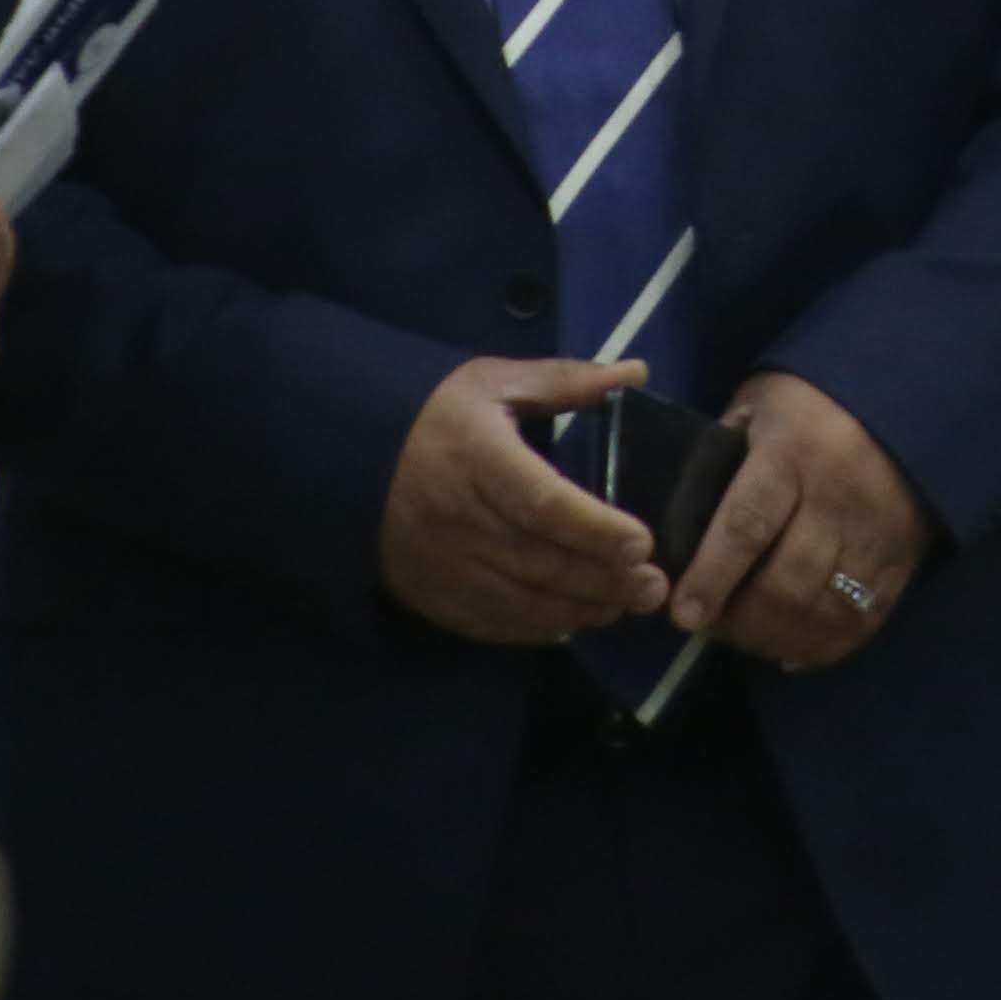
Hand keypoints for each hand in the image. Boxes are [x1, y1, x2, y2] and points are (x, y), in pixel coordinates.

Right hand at [379, 357, 669, 642]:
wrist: (345, 455)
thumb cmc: (433, 414)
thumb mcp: (494, 382)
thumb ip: (566, 381)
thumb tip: (636, 372)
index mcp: (478, 457)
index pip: (544, 503)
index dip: (595, 528)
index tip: (642, 542)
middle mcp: (459, 518)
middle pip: (542, 561)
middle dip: (604, 579)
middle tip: (655, 585)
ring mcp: (441, 564)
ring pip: (522, 601)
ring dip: (579, 609)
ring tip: (624, 604)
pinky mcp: (429, 594)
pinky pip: (490, 622)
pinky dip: (535, 627)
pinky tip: (571, 620)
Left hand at [667, 371, 936, 672]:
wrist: (917, 387)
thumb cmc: (817, 397)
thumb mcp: (760, 404)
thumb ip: (722, 452)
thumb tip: (683, 516)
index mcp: (793, 453)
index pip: (747, 526)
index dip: (712, 577)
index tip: (684, 615)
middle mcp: (838, 499)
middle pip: (787, 583)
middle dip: (741, 620)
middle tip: (712, 627)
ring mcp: (877, 534)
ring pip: (824, 611)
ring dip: (777, 638)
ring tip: (747, 637)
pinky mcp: (904, 558)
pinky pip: (863, 620)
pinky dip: (824, 647)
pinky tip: (791, 651)